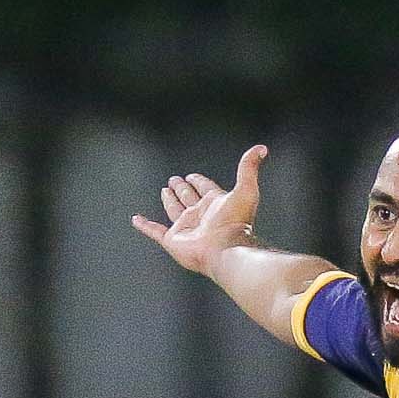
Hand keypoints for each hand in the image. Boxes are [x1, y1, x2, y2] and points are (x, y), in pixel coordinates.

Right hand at [132, 144, 267, 277]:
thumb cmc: (237, 222)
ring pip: (174, 211)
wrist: (226, 249)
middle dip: (182, 188)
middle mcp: (200, 215)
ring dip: (169, 200)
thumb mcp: (246, 189)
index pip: (205, 188)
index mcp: (215, 204)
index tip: (192, 175)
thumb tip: (262, 148)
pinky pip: (155, 231)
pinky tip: (136, 219)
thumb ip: (249, 167)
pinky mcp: (173, 240)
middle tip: (175, 180)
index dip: (199, 181)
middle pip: (188, 197)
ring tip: (165, 190)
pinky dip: (145, 226)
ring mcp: (186, 228)